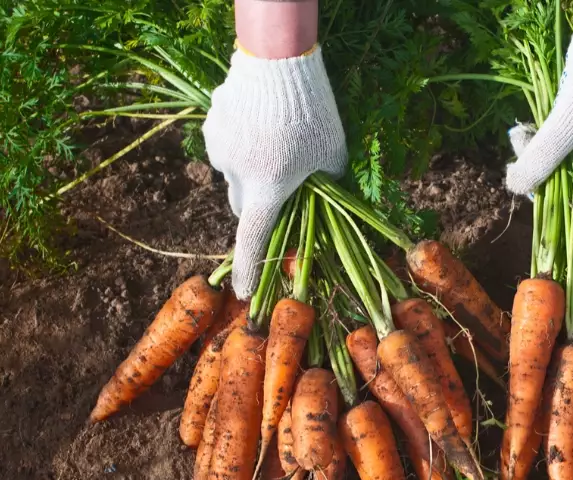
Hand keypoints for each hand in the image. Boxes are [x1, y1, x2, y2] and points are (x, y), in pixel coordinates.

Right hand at [203, 46, 346, 298]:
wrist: (280, 62)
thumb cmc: (314, 113)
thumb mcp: (332, 156)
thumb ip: (325, 185)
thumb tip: (322, 202)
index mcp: (267, 189)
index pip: (254, 240)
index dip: (249, 270)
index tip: (243, 295)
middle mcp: (236, 175)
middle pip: (244, 206)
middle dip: (261, 206)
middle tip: (284, 189)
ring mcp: (219, 149)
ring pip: (234, 173)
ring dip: (252, 170)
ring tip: (277, 140)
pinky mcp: (211, 125)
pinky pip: (227, 145)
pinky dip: (242, 143)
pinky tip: (262, 122)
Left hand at [505, 3, 572, 215]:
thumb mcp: (564, 124)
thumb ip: (541, 159)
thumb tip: (516, 187)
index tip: (554, 211)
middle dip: (550, 177)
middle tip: (522, 165)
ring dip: (544, 152)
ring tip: (521, 137)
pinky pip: (571, 132)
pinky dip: (550, 132)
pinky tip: (531, 125)